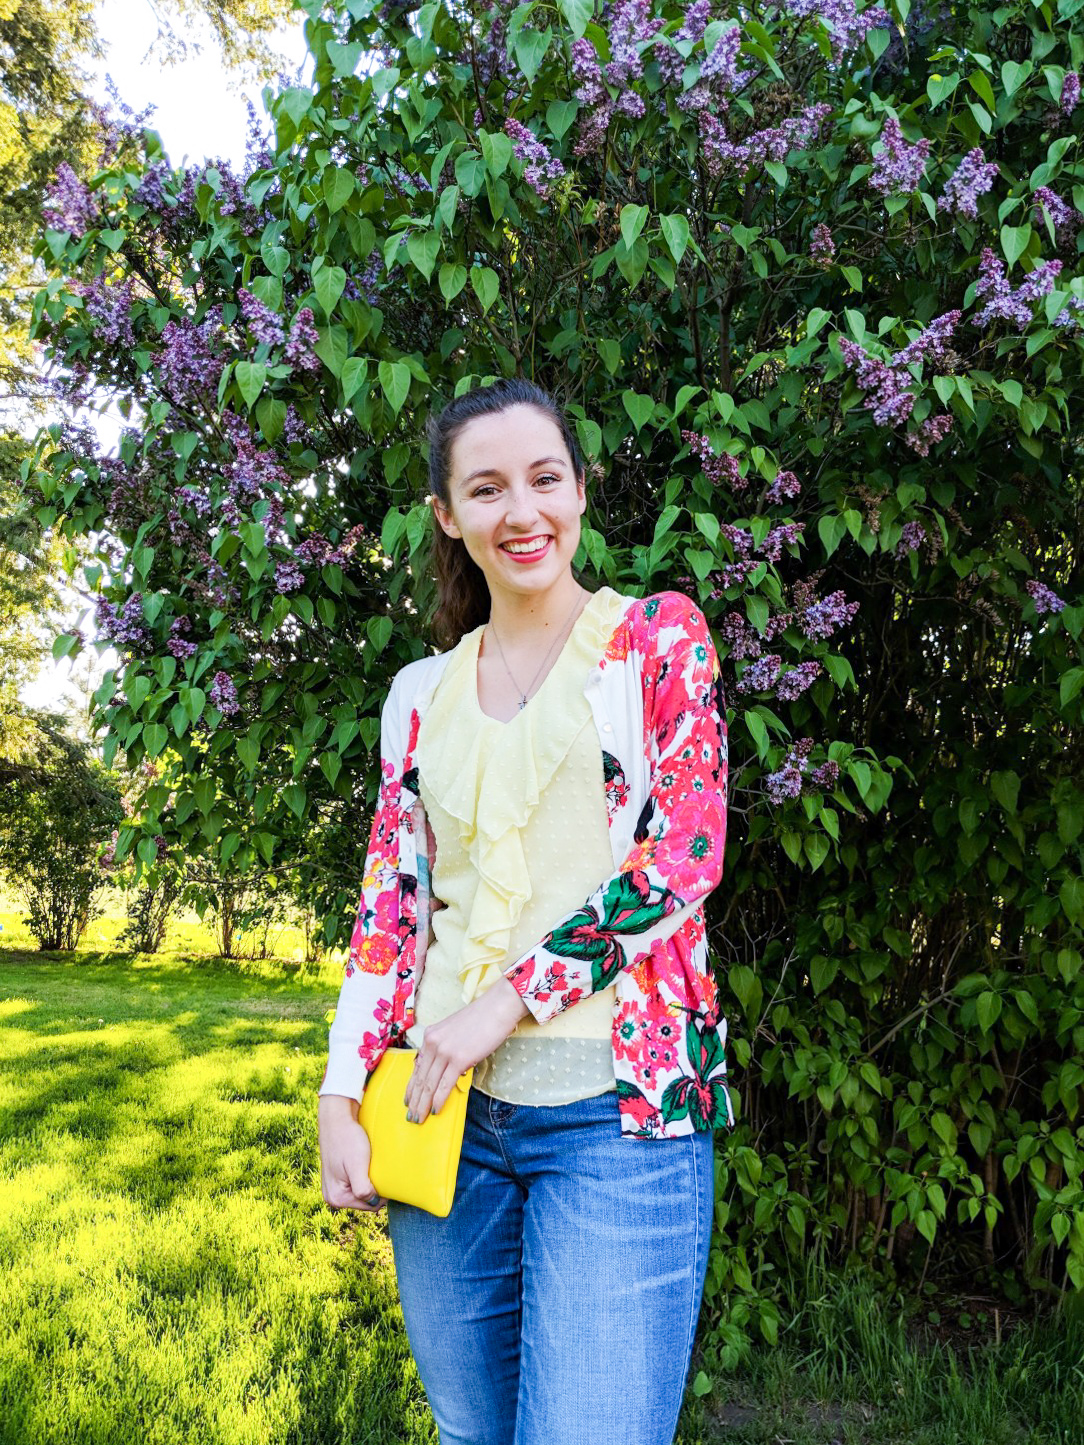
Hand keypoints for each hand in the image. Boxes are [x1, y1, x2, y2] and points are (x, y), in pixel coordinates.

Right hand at [318, 1094, 387, 1211]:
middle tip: (378, 1168)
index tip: (387, 1176)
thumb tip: (374, 1203)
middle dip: (375, 1187)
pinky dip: (364, 1174)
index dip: (382, 1193)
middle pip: (365, 1200)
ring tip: (371, 1164)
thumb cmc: (347, 1139)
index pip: (370, 1206)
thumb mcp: (357, 1166)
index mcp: (336, 1198)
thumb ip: (363, 1189)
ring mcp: (334, 1186)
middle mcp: (333, 1196)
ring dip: (370, 1180)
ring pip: (362, 1190)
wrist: (337, 1117)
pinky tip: (366, 1163)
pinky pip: (357, 1182)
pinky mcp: (338, 1176)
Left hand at [404, 977, 529, 1123]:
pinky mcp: (458, 1059)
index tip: (408, 1100)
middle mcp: (433, 1043)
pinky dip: (438, 1100)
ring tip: (419, 1119)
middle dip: (415, 1100)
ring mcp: (445, 1051)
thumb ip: (444, 1048)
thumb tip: (444, 1071)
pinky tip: (435, 1110)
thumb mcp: (453, 1031)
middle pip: (420, 1078)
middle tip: (411, 1116)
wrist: (497, 1008)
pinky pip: (444, 1085)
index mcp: (430, 1035)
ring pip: (429, 1084)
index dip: (411, 1086)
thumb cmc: (481, 1019)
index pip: (417, 1067)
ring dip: (423, 1104)